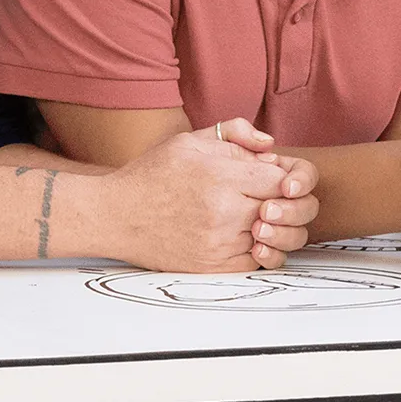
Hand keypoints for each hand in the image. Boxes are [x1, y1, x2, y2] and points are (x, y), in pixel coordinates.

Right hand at [107, 119, 318, 272]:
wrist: (115, 216)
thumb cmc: (152, 174)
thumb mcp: (190, 141)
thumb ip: (235, 134)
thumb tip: (272, 146)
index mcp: (220, 177)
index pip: (281, 180)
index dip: (285, 177)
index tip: (273, 177)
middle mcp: (223, 213)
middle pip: (283, 210)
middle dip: (285, 202)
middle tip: (273, 197)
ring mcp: (219, 244)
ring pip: (274, 238)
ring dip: (274, 227)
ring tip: (260, 216)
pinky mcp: (212, 267)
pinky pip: (257, 262)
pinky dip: (260, 250)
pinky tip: (247, 235)